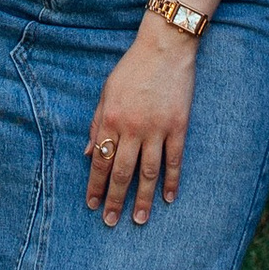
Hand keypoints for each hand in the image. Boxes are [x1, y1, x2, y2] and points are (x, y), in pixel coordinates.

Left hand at [85, 13, 200, 226]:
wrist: (164, 48)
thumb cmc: (132, 68)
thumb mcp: (107, 92)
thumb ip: (98, 123)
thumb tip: (90, 153)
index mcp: (111, 119)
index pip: (101, 161)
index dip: (96, 185)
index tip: (92, 204)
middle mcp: (132, 128)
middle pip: (122, 172)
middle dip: (115, 199)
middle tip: (110, 222)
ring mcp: (157, 129)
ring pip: (148, 172)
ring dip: (142, 198)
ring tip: (138, 219)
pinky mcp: (178, 126)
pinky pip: (175, 160)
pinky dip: (172, 181)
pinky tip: (169, 198)